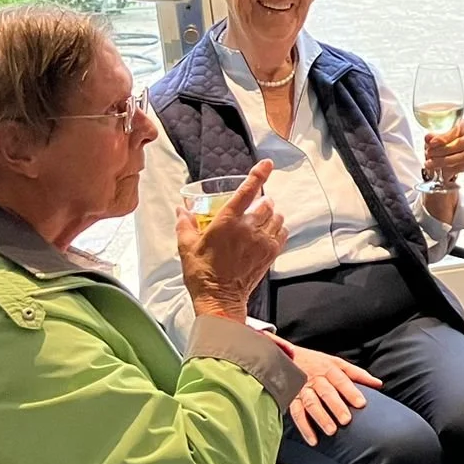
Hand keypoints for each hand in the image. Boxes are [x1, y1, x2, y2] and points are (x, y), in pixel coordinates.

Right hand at [178, 162, 287, 320]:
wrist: (220, 299)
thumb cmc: (201, 273)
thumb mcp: (186, 247)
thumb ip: (185, 224)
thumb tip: (181, 209)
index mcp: (227, 222)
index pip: (247, 191)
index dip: (258, 174)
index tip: (267, 164)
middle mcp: (248, 228)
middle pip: (266, 203)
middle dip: (262, 201)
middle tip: (254, 206)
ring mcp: (262, 241)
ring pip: (277, 216)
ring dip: (271, 215)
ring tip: (261, 221)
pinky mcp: (271, 253)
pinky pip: (282, 232)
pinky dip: (278, 229)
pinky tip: (268, 233)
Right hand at [266, 336, 383, 445]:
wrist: (285, 356)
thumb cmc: (317, 362)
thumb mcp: (337, 362)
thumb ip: (357, 374)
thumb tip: (379, 384)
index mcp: (329, 368)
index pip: (342, 380)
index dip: (352, 392)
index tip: (361, 404)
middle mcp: (315, 378)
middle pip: (326, 393)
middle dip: (336, 407)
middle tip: (346, 420)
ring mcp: (302, 389)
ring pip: (311, 404)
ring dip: (321, 418)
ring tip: (331, 431)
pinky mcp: (290, 398)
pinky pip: (296, 414)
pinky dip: (304, 428)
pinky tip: (313, 440)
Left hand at [422, 117, 463, 180]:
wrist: (450, 147)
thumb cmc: (445, 137)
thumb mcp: (437, 134)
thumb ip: (433, 136)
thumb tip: (428, 138)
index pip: (458, 130)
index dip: (444, 137)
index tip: (432, 142)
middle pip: (461, 144)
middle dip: (443, 150)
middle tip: (429, 153)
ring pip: (462, 157)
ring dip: (443, 161)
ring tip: (430, 163)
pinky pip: (460, 167)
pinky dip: (447, 169)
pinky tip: (437, 168)